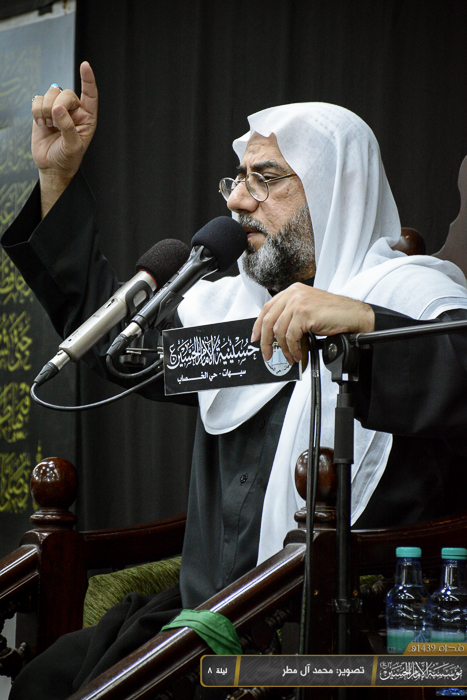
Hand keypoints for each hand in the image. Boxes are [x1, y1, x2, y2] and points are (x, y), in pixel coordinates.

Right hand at [31, 61, 97, 215]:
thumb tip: (58, 108)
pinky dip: (36, 110)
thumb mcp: (73, 146)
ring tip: (48, 125)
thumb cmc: (67, 159)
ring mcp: (58, 109)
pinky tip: (41, 123)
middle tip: (54, 123)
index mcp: (87, 118)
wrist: (51, 167)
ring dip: (46, 109)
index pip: (90, 94)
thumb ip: (68, 127)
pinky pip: (37, 99)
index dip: (88, 80)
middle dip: (58, 105)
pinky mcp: (43, 111)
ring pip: (51, 93)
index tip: (85, 66)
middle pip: (66, 93)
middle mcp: (74, 111)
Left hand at [251, 283, 374, 364]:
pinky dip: (293, 349)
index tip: (256, 338)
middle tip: (268, 354)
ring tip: (290, 357)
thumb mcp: (308, 309)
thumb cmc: (334, 314)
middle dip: (266, 341)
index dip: (258, 325)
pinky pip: (291, 336)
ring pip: (279, 331)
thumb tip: (276, 334)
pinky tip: (298, 354)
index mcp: (292, 291)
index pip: (267, 308)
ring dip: (284, 349)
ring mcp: (298, 302)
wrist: (353, 315)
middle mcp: (293, 294)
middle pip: (269, 320)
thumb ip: (291, 315)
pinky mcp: (304, 313)